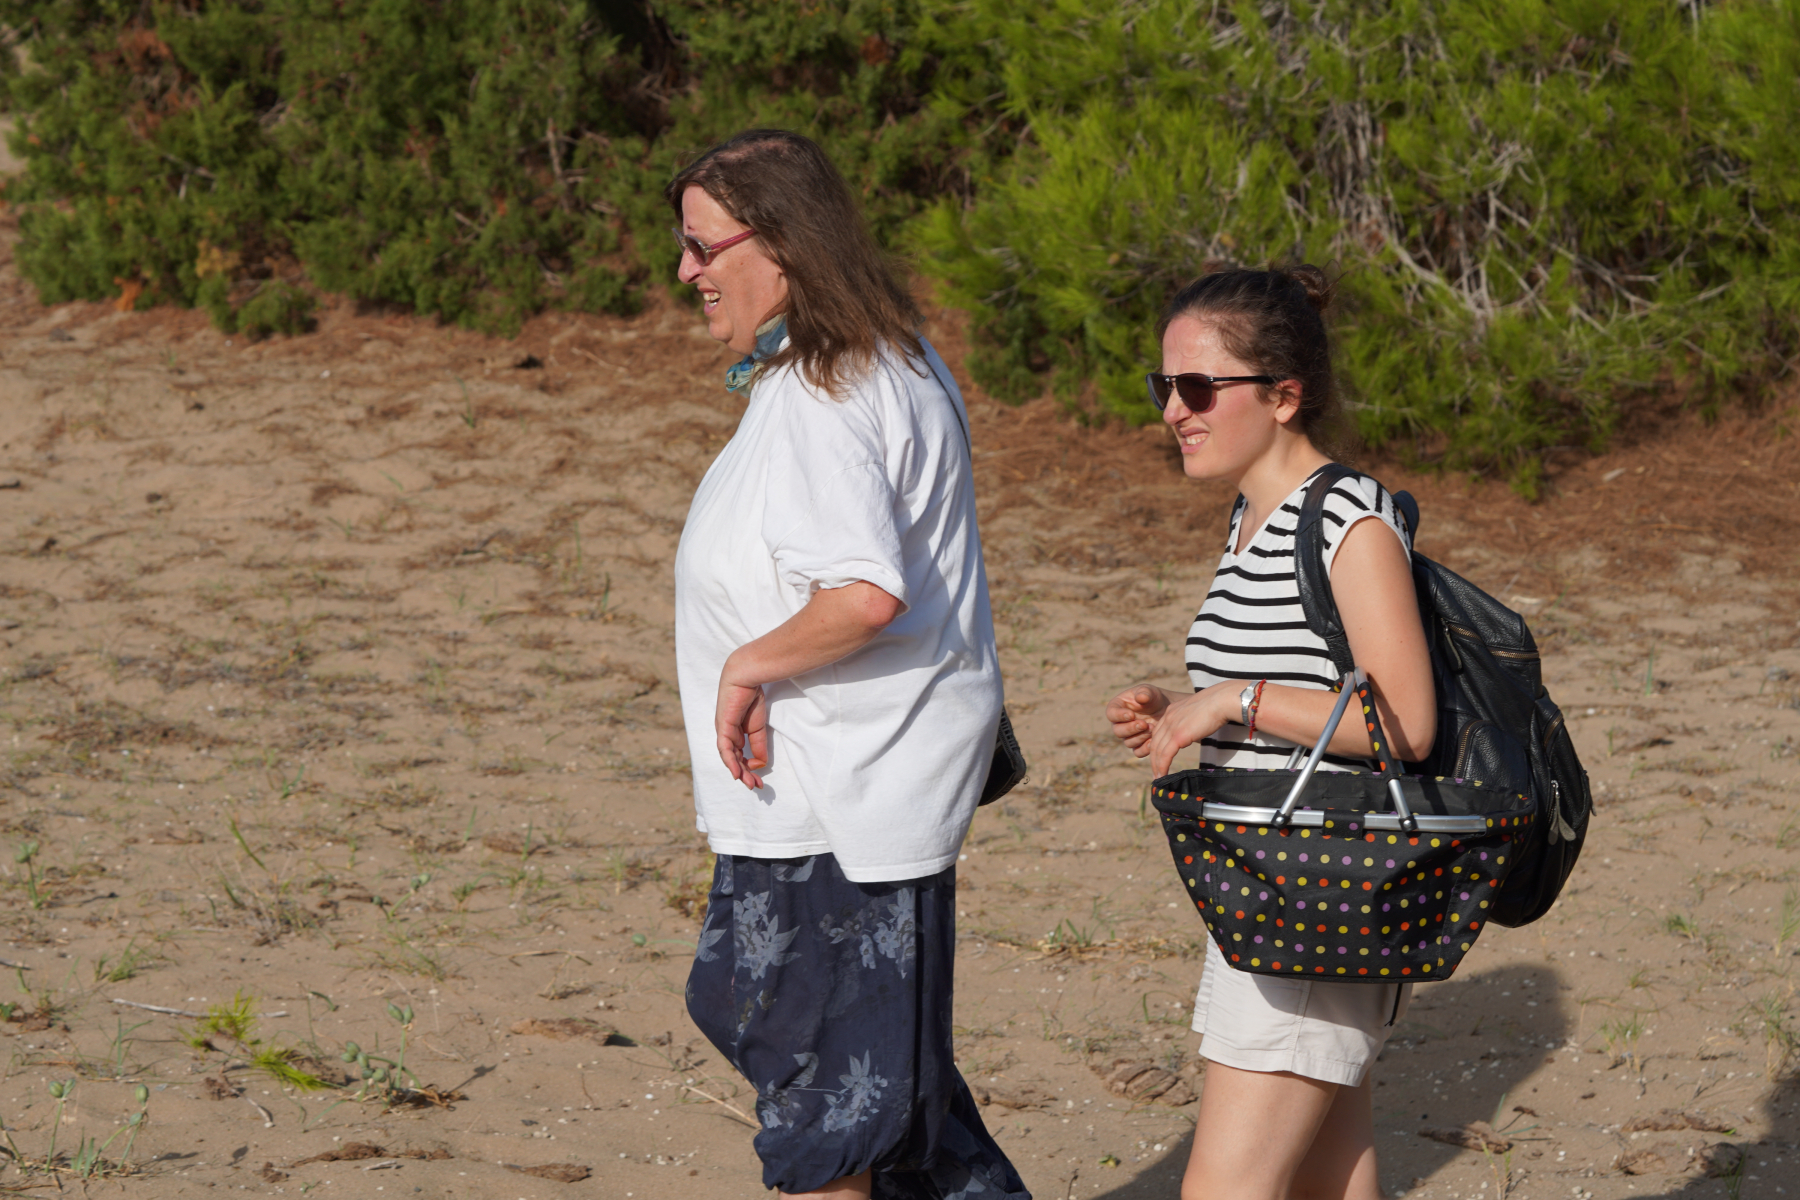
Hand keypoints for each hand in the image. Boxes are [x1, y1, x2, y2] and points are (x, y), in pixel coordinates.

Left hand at [715, 675, 770, 789]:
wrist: (745, 677)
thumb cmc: (751, 697)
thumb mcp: (758, 727)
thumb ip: (758, 744)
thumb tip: (760, 763)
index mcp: (734, 734)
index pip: (740, 756)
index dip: (749, 769)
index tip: (760, 778)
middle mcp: (726, 735)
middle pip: (734, 760)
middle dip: (745, 774)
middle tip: (755, 787)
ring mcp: (723, 732)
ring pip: (730, 758)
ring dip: (740, 771)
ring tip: (748, 783)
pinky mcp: (723, 727)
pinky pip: (725, 749)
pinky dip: (730, 761)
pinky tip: (737, 773)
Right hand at [1106, 685, 1171, 753]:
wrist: (1165, 709)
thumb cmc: (1153, 697)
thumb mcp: (1149, 691)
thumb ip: (1144, 692)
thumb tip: (1140, 698)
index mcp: (1117, 707)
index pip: (1111, 714)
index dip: (1119, 716)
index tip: (1131, 715)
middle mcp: (1120, 723)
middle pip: (1118, 731)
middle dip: (1131, 728)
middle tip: (1144, 724)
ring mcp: (1128, 736)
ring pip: (1128, 742)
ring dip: (1140, 737)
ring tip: (1152, 728)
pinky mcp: (1139, 744)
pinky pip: (1138, 752)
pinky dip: (1145, 749)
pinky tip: (1153, 741)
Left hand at [1142, 684, 1236, 777]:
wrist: (1220, 700)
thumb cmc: (1216, 705)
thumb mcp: (1196, 712)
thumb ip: (1190, 722)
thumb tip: (1193, 732)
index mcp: (1171, 711)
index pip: (1158, 732)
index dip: (1157, 746)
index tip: (1158, 758)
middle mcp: (1167, 718)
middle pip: (1154, 742)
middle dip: (1153, 759)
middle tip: (1156, 772)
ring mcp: (1171, 727)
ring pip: (1157, 750)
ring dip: (1156, 766)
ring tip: (1158, 778)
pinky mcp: (1178, 736)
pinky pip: (1165, 755)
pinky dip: (1162, 766)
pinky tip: (1162, 775)